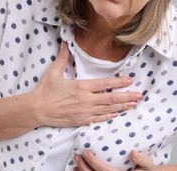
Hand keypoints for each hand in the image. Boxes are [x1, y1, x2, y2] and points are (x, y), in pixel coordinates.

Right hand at [29, 41, 143, 127]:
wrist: (37, 110)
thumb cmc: (45, 91)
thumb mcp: (54, 72)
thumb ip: (63, 58)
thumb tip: (65, 43)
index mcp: (81, 87)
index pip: (105, 84)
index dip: (119, 82)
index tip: (130, 81)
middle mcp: (86, 100)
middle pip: (111, 98)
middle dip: (127, 96)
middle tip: (139, 96)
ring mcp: (84, 112)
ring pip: (107, 109)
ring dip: (121, 107)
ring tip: (133, 105)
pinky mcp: (80, 121)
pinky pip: (98, 119)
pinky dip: (108, 116)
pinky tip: (116, 114)